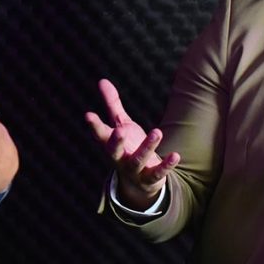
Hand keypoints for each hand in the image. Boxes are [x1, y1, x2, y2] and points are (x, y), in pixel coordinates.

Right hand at [84, 78, 179, 210]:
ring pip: (138, 160)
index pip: (100, 135)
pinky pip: (158, 173)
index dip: (94, 126)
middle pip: (114, 152)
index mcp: (111, 144)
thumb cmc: (128, 147)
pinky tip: (176, 155)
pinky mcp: (150, 178)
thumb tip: (102, 80)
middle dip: (116, 142)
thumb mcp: (120, 125)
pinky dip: (167, 165)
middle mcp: (120, 158)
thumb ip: (112, 104)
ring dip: (147, 147)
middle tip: (120, 131)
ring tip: (157, 132)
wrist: (138, 183)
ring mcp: (134, 170)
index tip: (88, 115)